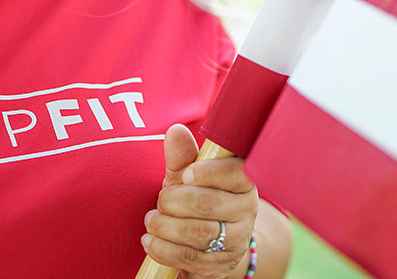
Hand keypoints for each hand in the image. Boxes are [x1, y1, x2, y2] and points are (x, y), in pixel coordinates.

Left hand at [141, 124, 257, 278]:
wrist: (210, 242)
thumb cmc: (197, 199)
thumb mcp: (188, 177)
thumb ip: (182, 156)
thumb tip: (175, 131)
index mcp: (243, 183)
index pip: (236, 173)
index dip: (209, 173)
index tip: (185, 175)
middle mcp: (246, 212)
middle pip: (210, 204)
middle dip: (176, 201)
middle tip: (160, 200)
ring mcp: (236, 241)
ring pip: (200, 233)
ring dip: (166, 226)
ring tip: (151, 221)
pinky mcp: (220, 266)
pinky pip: (190, 258)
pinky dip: (164, 250)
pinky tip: (150, 241)